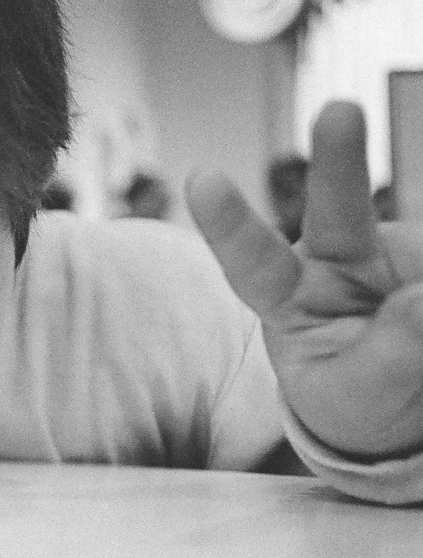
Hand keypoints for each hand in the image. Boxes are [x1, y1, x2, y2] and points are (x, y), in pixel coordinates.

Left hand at [188, 100, 422, 459]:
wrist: (411, 402)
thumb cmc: (362, 397)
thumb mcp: (363, 393)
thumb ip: (389, 355)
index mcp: (292, 301)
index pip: (254, 264)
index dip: (227, 223)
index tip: (201, 177)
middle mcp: (338, 263)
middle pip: (337, 208)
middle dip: (338, 157)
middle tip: (339, 111)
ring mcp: (395, 252)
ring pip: (411, 233)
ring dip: (421, 265)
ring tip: (417, 303)